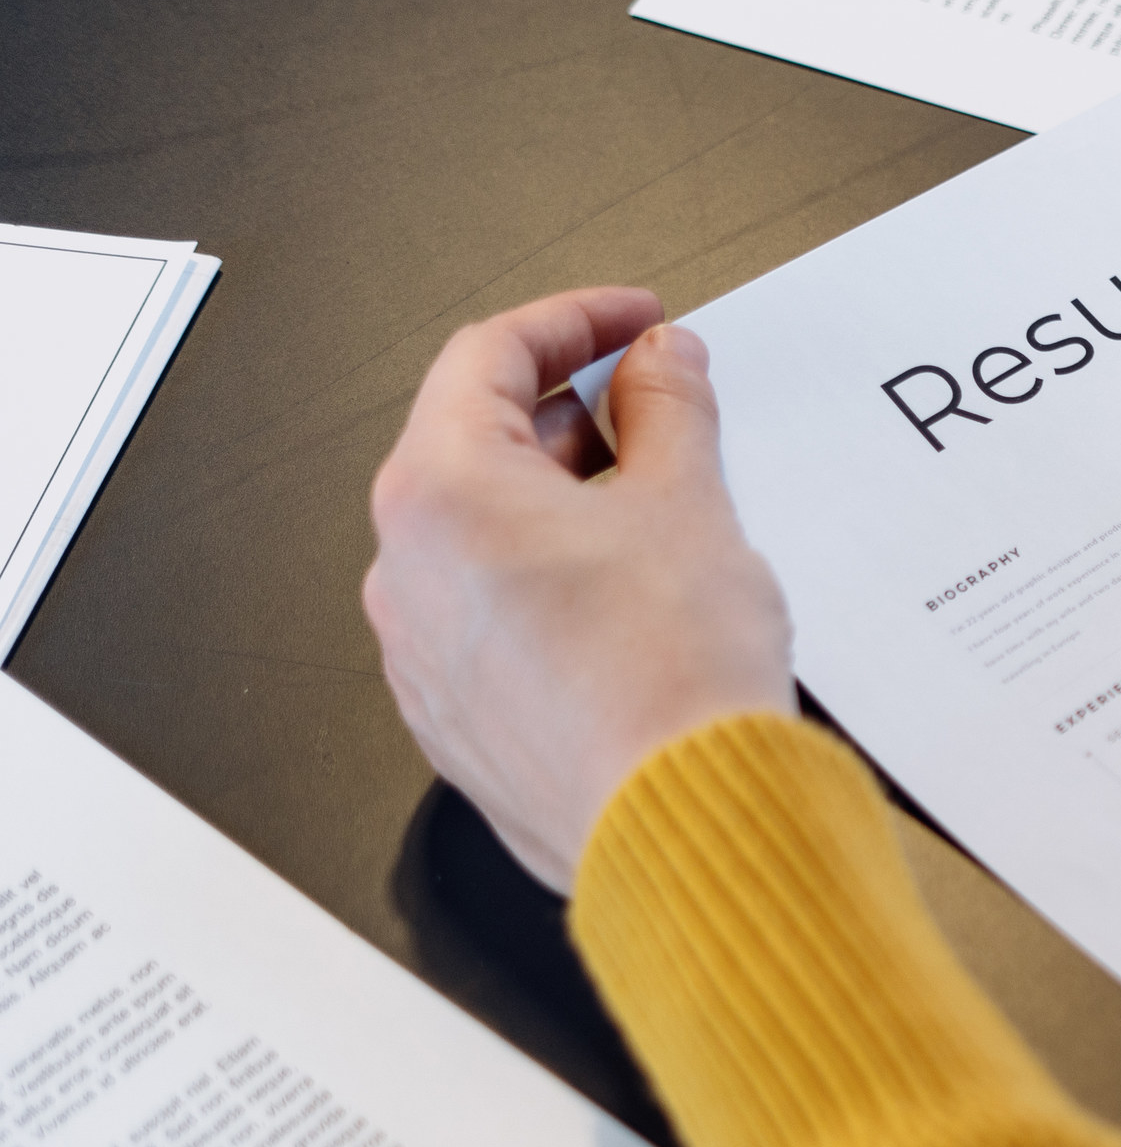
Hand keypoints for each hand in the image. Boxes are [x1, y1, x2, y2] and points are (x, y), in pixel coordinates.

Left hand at [364, 288, 794, 892]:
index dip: (575, 321)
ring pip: (482, 539)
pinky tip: (631, 603)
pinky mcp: (455, 721)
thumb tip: (660, 364)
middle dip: (572, 416)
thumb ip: (670, 410)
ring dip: (562, 505)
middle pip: (475, 446)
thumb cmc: (672, 679)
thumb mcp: (690, 504)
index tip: (637, 322)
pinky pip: (492, 619)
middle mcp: (404, 571)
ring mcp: (420, 654)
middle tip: (661, 412)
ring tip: (659, 515)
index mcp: (440, 492)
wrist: (685, 826)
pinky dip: (552, 584)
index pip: (488, 355)